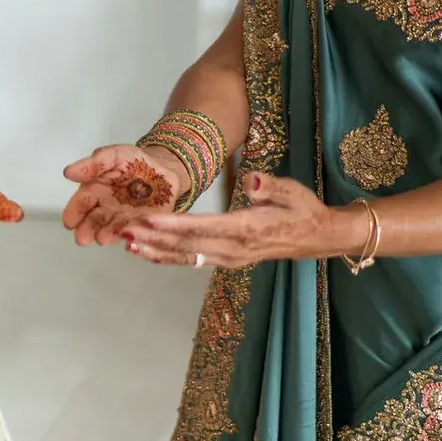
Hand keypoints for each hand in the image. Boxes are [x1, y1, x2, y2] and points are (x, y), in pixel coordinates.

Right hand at [61, 145, 186, 245]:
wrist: (164, 169)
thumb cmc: (134, 161)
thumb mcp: (114, 155)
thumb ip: (94, 164)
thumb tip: (67, 173)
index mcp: (94, 191)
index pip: (81, 203)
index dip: (73, 213)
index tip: (69, 222)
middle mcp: (105, 208)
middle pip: (93, 220)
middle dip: (86, 230)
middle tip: (82, 239)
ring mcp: (123, 219)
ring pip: (111, 228)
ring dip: (105, 235)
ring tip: (101, 239)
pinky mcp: (141, 225)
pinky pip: (134, 231)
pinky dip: (129, 236)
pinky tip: (126, 240)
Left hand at [120, 171, 366, 268]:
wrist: (317, 237)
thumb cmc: (302, 209)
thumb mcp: (292, 191)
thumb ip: (270, 186)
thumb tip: (252, 179)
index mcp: (247, 229)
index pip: (203, 228)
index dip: (174, 225)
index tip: (148, 220)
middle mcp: (234, 249)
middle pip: (187, 246)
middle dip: (154, 239)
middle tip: (124, 231)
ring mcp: (229, 258)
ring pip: (186, 256)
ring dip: (155, 250)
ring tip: (126, 243)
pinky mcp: (227, 260)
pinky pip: (192, 260)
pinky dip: (167, 257)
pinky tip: (145, 252)